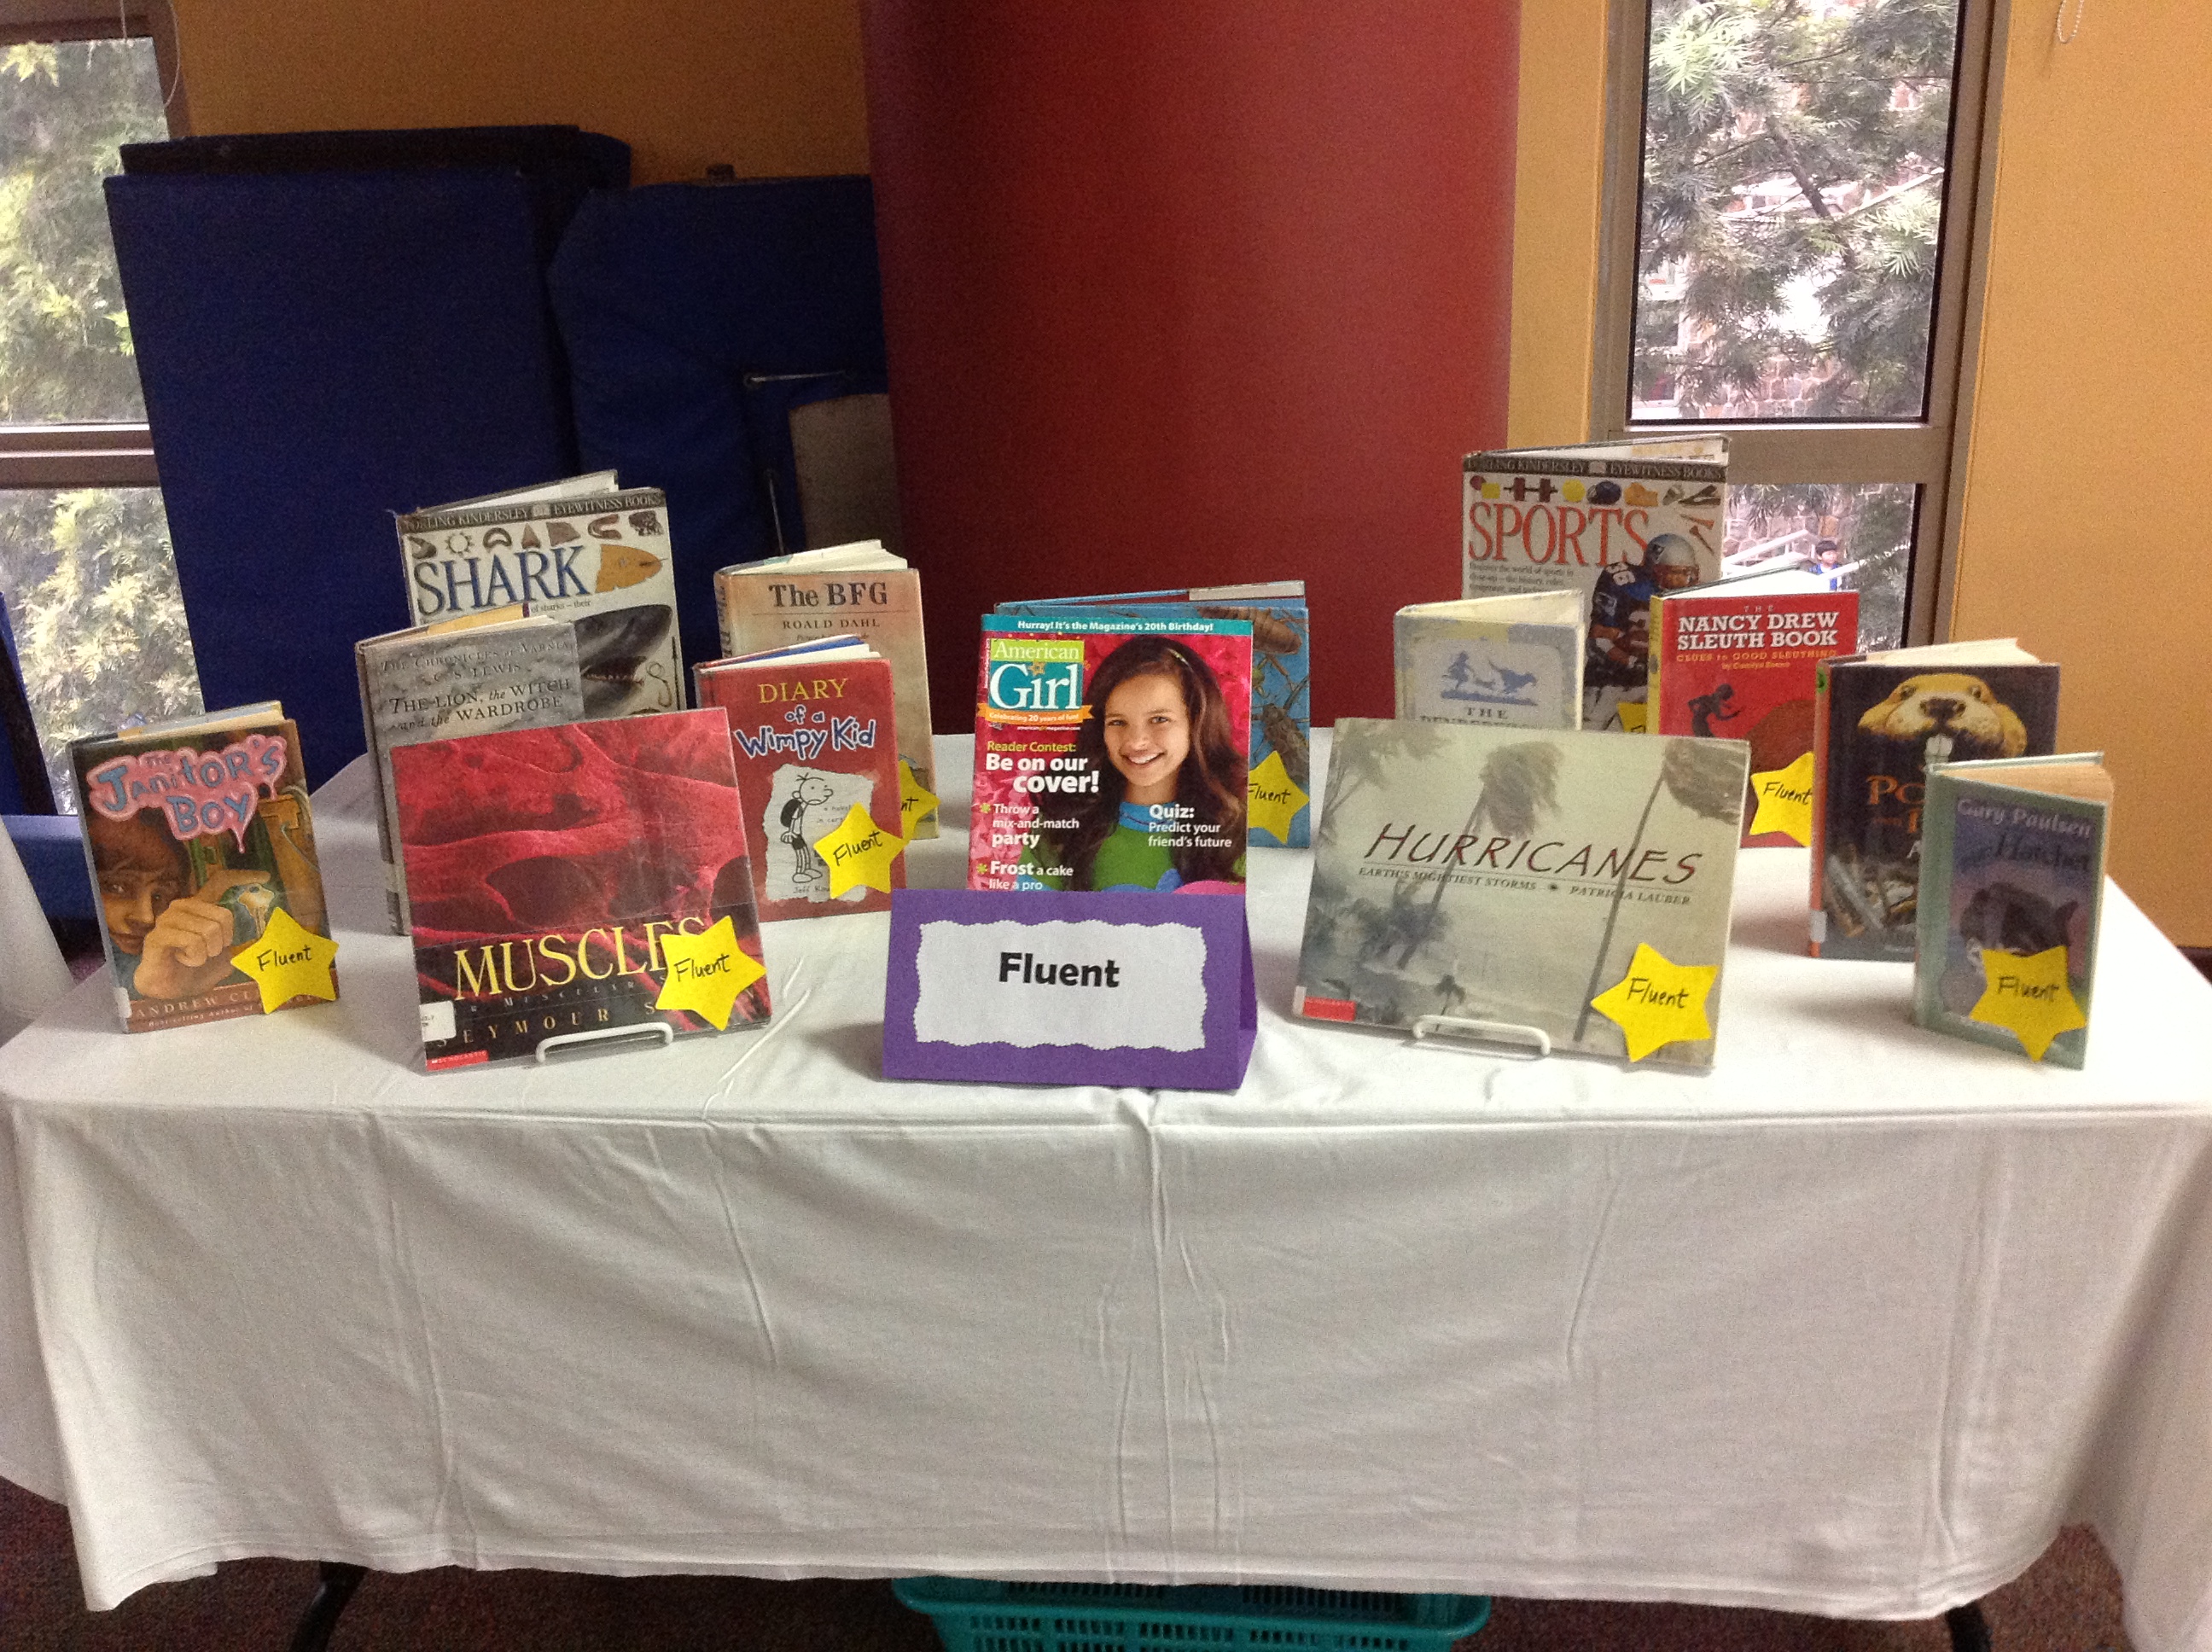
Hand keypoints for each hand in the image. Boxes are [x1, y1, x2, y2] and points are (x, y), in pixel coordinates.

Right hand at [131, 869, 261, 999]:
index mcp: (200, 907)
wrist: (169, 991)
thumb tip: (263, 935)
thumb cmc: (197, 970)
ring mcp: (168, 919)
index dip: (242, 876)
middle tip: (209, 952)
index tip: (266, 877)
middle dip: (223, 941)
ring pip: (209, 929)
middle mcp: (183, 907)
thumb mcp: (226, 955)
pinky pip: (192, 942)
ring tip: (194, 957)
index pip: (220, 882)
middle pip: (223, 915)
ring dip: (208, 952)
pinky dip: (195, 958)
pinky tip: (183, 960)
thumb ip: (241, 942)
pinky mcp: (158, 935)